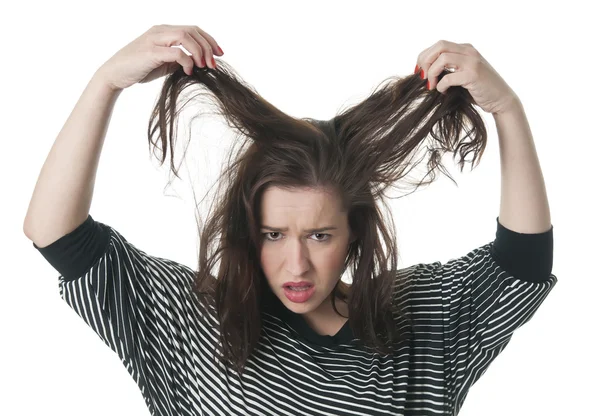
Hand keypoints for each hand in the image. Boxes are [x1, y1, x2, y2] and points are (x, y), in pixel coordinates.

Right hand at [95, 24, 223, 91]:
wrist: (114, 75)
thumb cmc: (138, 69)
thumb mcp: (164, 64)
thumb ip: (179, 60)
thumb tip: (198, 63)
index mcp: (164, 31)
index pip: (193, 29)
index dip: (209, 40)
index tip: (219, 54)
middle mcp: (160, 31)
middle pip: (192, 30)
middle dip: (208, 46)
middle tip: (214, 63)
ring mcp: (154, 39)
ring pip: (185, 36)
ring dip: (199, 51)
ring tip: (204, 66)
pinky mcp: (151, 52)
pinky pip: (175, 51)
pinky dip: (187, 60)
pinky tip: (189, 71)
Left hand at [415, 40, 519, 114]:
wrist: (500, 100)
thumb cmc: (478, 90)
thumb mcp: (461, 75)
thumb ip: (447, 69)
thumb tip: (423, 73)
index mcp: (465, 49)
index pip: (438, 45)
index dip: (424, 57)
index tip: (419, 72)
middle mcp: (469, 52)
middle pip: (439, 46)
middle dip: (425, 61)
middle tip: (423, 78)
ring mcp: (472, 62)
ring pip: (442, 58)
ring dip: (432, 73)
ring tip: (432, 86)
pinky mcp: (473, 75)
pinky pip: (449, 77)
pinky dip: (441, 86)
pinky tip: (444, 92)